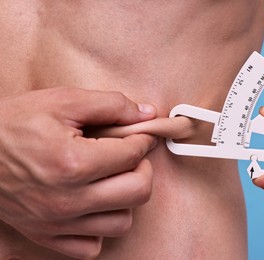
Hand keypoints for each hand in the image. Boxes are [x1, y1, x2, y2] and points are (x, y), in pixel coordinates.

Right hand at [0, 88, 156, 258]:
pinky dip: (101, 227)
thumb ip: (111, 105)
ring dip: (125, 198)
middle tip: (131, 156)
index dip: (144, 139)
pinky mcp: (46, 235)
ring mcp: (57, 222)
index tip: (142, 134)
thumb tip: (148, 114)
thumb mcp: (62, 101)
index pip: (133, 155)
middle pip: (138, 192)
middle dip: (143, 169)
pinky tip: (94, 204)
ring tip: (113, 179)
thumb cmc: (14, 123)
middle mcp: (68, 199)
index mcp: (73, 163)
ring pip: (122, 222)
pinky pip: (92, 246)